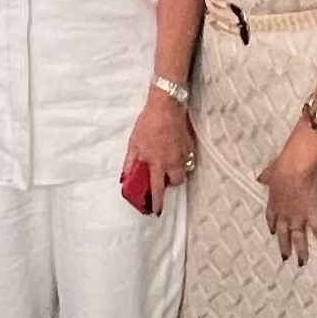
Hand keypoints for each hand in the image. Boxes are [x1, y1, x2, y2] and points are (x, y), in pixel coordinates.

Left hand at [126, 91, 197, 214]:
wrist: (166, 105)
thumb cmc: (148, 123)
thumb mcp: (134, 143)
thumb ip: (131, 162)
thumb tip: (125, 177)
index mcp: (158, 163)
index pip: (158, 188)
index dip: (158, 202)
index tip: (157, 212)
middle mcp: (173, 162)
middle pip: (176, 182)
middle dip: (170, 183)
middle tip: (163, 176)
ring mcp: (184, 154)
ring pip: (184, 170)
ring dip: (176, 171)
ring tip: (169, 162)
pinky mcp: (191, 145)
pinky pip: (188, 158)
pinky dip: (182, 158)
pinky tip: (174, 149)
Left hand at [262, 136, 316, 264]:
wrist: (294, 168)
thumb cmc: (281, 167)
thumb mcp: (270, 171)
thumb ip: (266, 176)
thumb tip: (261, 178)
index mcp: (273, 203)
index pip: (272, 218)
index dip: (273, 226)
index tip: (273, 233)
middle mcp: (284, 214)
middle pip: (283, 234)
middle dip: (284, 247)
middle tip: (285, 257)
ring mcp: (298, 216)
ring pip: (299, 238)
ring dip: (300, 251)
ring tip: (302, 263)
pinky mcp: (311, 214)